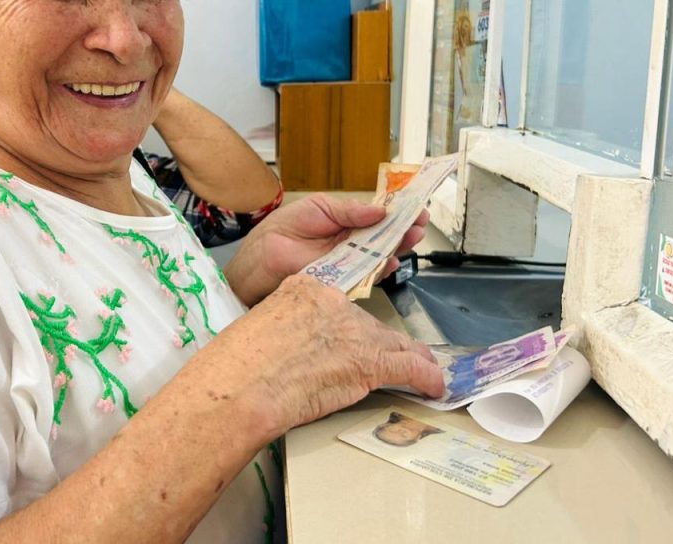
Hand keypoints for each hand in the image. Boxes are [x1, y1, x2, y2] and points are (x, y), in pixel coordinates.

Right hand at [203, 275, 443, 437]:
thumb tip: (291, 346)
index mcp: (304, 287)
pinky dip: (425, 377)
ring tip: (422, 368)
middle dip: (371, 344)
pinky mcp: (372, 361)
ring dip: (408, 357)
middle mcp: (335, 302)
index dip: (343, 325)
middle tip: (371, 361)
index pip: (335, 303)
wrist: (245, 385)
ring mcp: (357, 331)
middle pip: (366, 323)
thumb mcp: (257, 326)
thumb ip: (282, 326)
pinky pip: (409, 367)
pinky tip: (433, 385)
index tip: (344, 336)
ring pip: (394, 342)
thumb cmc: (239, 365)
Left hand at [224, 193, 428, 306]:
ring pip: (381, 255)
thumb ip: (350, 210)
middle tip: (420, 223)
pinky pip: (368, 275)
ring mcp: (349, 261)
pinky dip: (382, 268)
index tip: (416, 207)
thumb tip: (379, 209)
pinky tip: (391, 260)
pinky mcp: (344, 279)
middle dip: (406, 230)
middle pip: (386, 237)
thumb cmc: (286, 227)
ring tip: (412, 237)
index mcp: (347, 221)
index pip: (380, 216)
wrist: (263, 253)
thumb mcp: (320, 206)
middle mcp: (352, 242)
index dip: (399, 212)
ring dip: (399, 247)